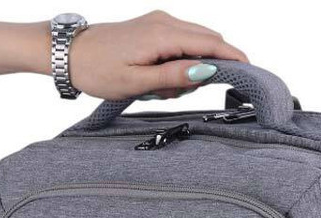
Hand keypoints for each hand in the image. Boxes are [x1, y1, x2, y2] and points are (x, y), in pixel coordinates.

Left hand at [68, 11, 247, 99]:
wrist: (70, 54)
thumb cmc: (97, 70)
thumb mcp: (137, 82)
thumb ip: (174, 76)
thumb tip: (206, 70)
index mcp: (162, 35)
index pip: (211, 44)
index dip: (233, 58)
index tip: (250, 71)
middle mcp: (164, 22)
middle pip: (207, 42)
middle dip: (206, 69)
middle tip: (180, 92)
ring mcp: (159, 22)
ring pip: (194, 44)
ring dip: (188, 69)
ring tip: (160, 88)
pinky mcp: (154, 28)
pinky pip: (180, 44)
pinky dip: (179, 63)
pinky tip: (159, 79)